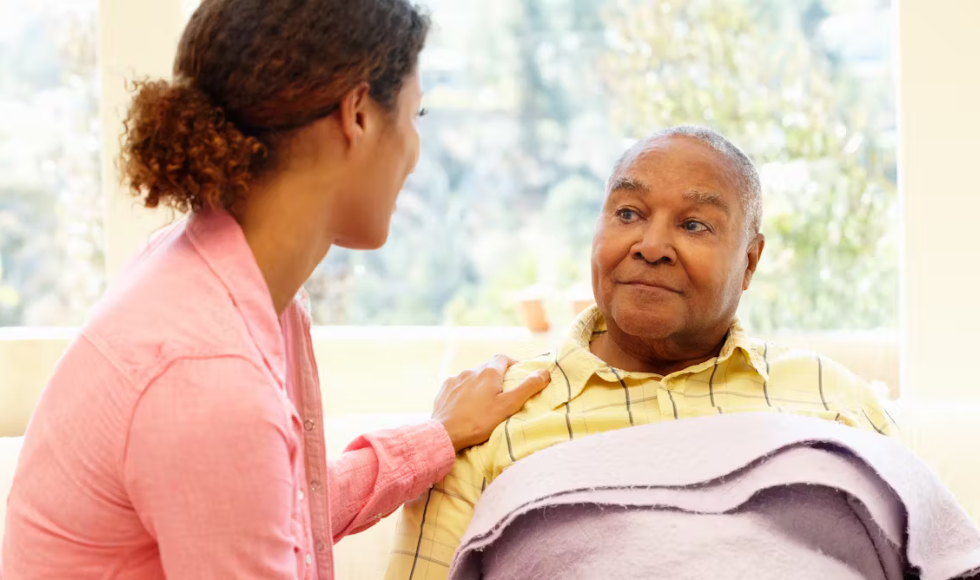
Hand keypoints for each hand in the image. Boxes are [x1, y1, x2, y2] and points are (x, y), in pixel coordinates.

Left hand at [432, 355, 550, 451]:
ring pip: (472, 376)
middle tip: (504, 390)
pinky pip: (458, 385)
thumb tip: (544, 372)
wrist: (446, 434)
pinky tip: (466, 404)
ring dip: (480, 383)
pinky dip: (465, 390)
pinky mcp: (444, 390)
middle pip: (487, 367)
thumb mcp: (509, 406)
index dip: (512, 363)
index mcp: (488, 373)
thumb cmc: (480, 421)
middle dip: (497, 375)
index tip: (518, 373)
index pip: (503, 358)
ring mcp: (455, 380)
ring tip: (485, 400)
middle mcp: (471, 371)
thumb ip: (528, 388)